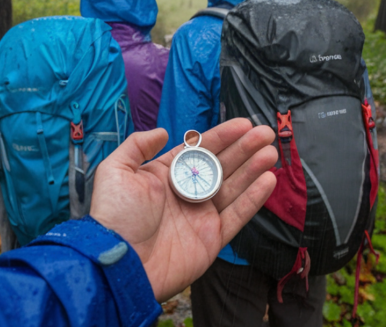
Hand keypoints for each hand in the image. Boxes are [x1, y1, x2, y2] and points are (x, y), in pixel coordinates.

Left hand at [90, 118, 276, 300]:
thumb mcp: (115, 171)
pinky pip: (238, 215)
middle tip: (265, 133)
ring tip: (270, 153)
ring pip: (234, 188)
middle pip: (222, 166)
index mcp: (166, 176)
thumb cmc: (115, 217)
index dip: (222, 136)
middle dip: (244, 149)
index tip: (243, 124)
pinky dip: (254, 199)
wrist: (120, 262)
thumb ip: (137, 146)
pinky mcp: (212, 238)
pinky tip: (268, 180)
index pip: (199, 150)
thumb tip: (161, 131)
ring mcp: (201, 216)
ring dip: (253, 169)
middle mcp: (186, 194)